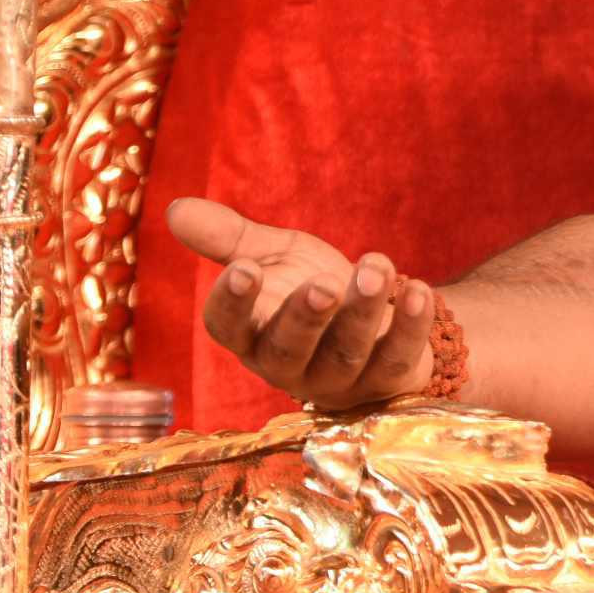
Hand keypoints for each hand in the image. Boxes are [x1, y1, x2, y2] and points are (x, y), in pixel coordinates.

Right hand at [164, 194, 442, 411]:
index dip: (233, 303)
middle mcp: (289, 365)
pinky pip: (397, 359)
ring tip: (376, 267)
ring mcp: (339, 380)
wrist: (382, 318)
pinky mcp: (386, 383)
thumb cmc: (313, 287)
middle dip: (305, 317)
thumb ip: (230, 238)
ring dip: (363, 310)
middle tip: (323, 284)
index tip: (245, 269)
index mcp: (252, 333)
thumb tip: (174, 208)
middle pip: (289, 349)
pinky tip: (419, 289)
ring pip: (347, 352)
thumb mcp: (275, 258)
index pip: (228, 328)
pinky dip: (411, 325)